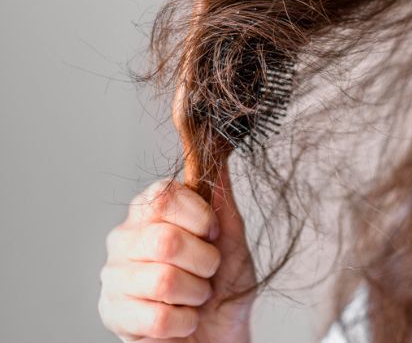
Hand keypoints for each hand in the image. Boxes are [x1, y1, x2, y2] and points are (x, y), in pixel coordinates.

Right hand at [99, 167, 255, 341]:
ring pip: (163, 280)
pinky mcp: (112, 313)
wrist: (220, 333)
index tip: (214, 234)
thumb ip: (221, 200)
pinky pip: (158, 318)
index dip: (200, 217)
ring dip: (195, 294)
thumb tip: (217, 153)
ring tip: (195, 296)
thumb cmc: (224, 285)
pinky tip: (183, 319)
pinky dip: (185, 322)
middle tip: (208, 272)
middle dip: (203, 262)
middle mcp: (124, 238)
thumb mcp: (232, 240)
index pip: (164, 196)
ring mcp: (114, 276)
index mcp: (150, 212)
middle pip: (165, 240)